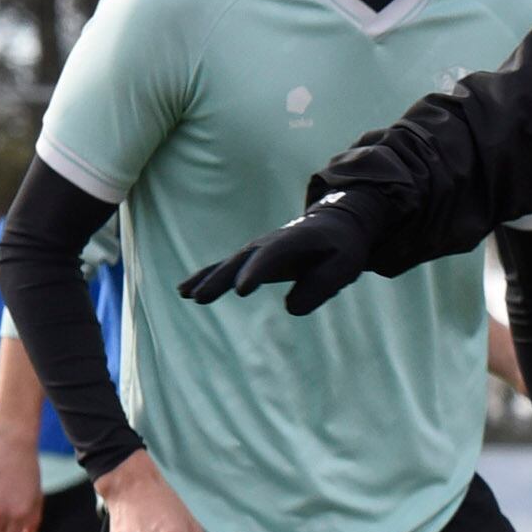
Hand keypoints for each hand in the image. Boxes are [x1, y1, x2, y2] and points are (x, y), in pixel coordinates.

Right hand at [178, 193, 379, 315]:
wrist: (337, 224)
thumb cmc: (343, 247)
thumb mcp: (345, 265)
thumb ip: (323, 285)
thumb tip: (290, 308)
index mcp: (295, 240)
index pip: (271, 256)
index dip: (255, 272)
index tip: (241, 291)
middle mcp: (271, 242)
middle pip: (241, 260)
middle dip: (221, 279)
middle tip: (201, 297)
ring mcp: (259, 248)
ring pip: (229, 263)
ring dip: (207, 278)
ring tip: (186, 294)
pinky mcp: (254, 258)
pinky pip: (227, 267)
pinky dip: (207, 277)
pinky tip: (186, 291)